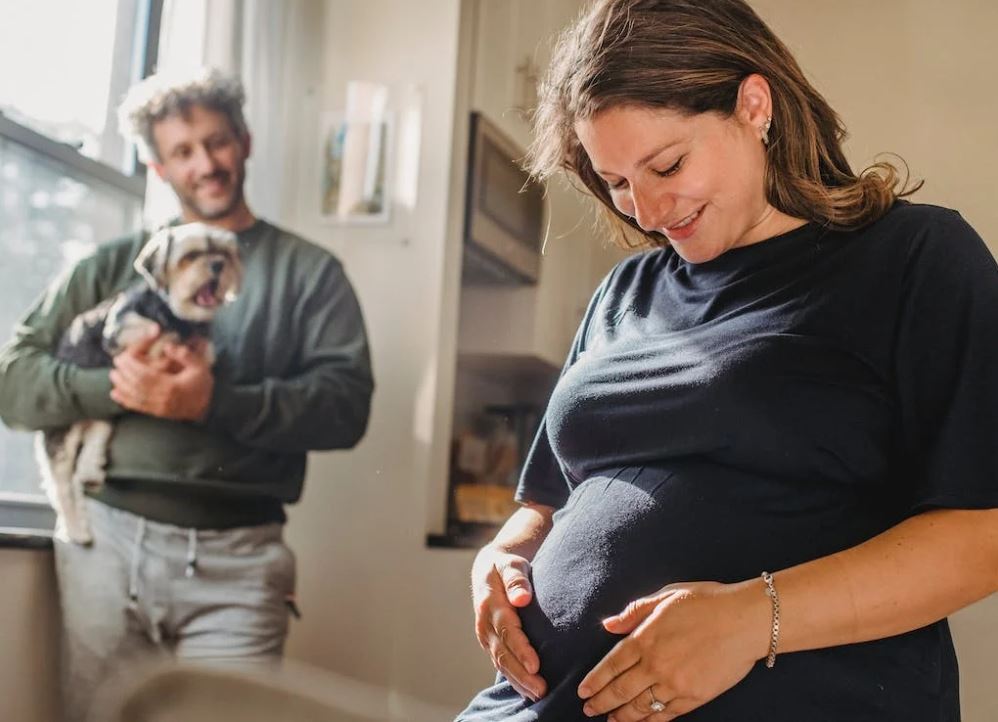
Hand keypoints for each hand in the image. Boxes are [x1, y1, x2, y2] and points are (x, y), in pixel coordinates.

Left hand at [110, 333, 213, 421]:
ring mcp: (159, 407)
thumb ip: (185, 355)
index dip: (132, 366)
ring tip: (113, 374)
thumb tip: (167, 346)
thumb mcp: (200, 366)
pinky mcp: (157, 413)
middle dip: (124, 373)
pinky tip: (115, 394)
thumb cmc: (203, 385)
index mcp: (172, 386)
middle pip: (136, 385)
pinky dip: (124, 400)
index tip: (123, 357)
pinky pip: (137, 407)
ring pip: (134, 396)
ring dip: (121, 385)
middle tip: (116, 362)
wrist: (208, 408)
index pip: (145, 375)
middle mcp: (162, 398)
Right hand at [471, 544, 546, 701]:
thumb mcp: (511, 565)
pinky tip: (527, 690)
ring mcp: (486, 635)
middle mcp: (485, 623)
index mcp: (490, 603)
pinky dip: (513, 678)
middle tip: (541, 689)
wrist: (487, 570)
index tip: (536, 665)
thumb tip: (522, 598)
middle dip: (521, 674)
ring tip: (539, 694)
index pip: (507, 630)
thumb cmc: (505, 566)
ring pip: (500, 662)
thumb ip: (516, 579)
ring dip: (518, 681)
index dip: (520, 649)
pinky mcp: (490, 642)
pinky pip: (500, 663)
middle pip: (502, 653)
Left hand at [577, 580, 769, 720]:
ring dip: (622, 716)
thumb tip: (608, 625)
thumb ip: (634, 612)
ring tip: (610, 720)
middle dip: (602, 703)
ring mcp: (675, 683)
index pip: (611, 665)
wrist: (746, 620)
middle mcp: (656, 664)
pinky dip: (650, 721)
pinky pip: (666, 714)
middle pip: (621, 690)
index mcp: (646, 638)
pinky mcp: (694, 697)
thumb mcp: (666, 596)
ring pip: (641, 706)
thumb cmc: (707, 602)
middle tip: (589, 710)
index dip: (595, 681)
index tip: (583, 691)